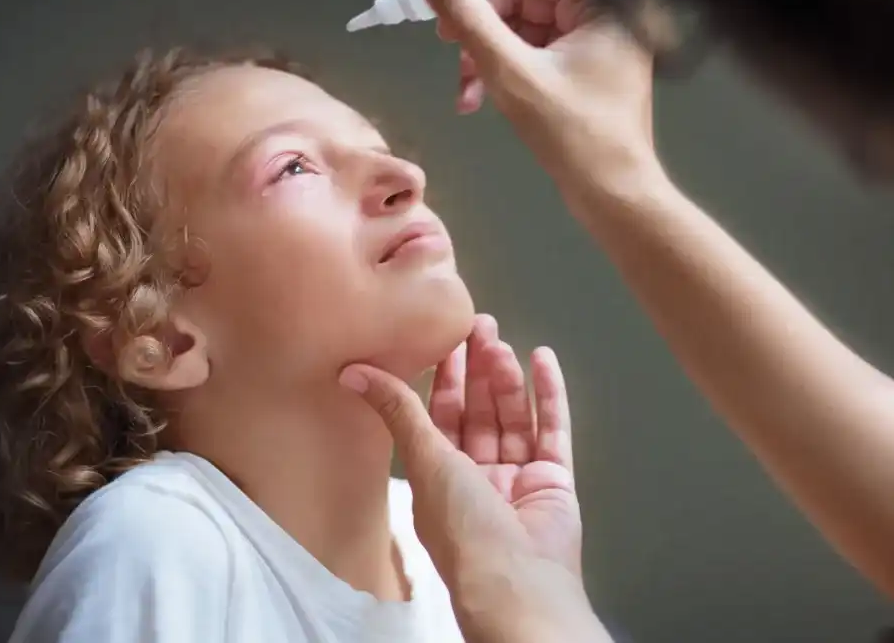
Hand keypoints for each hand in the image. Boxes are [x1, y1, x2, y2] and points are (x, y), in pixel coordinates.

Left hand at [339, 315, 609, 642]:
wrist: (516, 580)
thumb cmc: (463, 528)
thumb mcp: (424, 459)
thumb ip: (397, 410)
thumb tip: (350, 372)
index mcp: (440, 475)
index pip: (440, 414)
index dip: (443, 376)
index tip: (444, 337)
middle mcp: (477, 476)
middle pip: (478, 410)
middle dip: (477, 368)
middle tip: (478, 325)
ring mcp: (517, 477)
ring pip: (512, 416)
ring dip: (507, 378)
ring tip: (502, 342)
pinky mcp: (554, 481)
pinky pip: (552, 429)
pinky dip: (548, 394)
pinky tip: (543, 358)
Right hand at [422, 0, 667, 212]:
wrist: (614, 196)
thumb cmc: (574, 136)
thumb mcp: (512, 74)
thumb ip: (471, 19)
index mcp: (601, 0)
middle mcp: (602, 11)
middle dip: (478, 18)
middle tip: (440, 35)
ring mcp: (592, 42)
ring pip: (520, 26)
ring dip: (482, 51)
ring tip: (462, 82)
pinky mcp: (581, 69)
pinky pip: (530, 53)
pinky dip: (499, 71)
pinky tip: (474, 99)